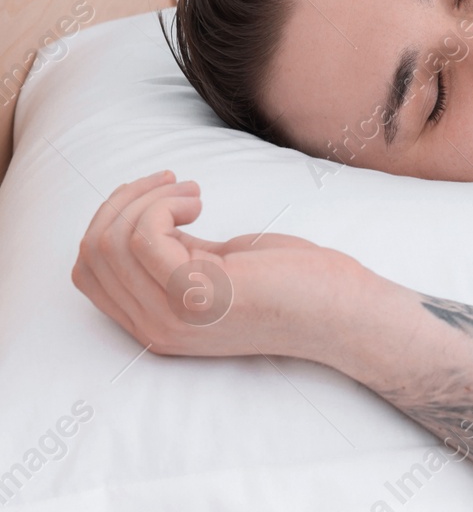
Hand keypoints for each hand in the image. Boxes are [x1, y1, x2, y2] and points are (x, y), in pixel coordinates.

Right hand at [72, 170, 362, 358]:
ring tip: (193, 192)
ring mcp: (173, 316)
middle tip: (171, 182)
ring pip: (110, 242)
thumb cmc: (293, 282)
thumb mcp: (218, 268)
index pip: (89, 272)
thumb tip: (145, 219)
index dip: (110, 221)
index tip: (154, 195)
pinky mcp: (197, 294)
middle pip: (92, 254)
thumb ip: (178, 255)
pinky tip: (200, 199)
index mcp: (155, 323)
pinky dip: (163, 204)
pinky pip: (143, 236)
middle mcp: (155, 328)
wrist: (344, 312)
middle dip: (123, 202)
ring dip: (145, 199)